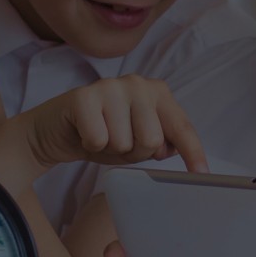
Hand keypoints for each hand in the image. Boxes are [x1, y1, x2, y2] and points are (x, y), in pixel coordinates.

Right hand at [16, 75, 210, 173]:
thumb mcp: (138, 142)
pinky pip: (99, 140)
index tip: (200, 173)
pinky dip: (90, 146)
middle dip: (134, 153)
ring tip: (101, 136)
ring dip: (110, 149)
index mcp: (157, 92)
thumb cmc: (103, 134)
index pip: (181, 126)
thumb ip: (161, 143)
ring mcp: (110, 86)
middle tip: (117, 142)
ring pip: (124, 142)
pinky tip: (84, 133)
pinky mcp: (84, 97)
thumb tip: (172, 151)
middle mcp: (137, 83)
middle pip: (152, 140)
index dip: (192, 152)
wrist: (55, 131)